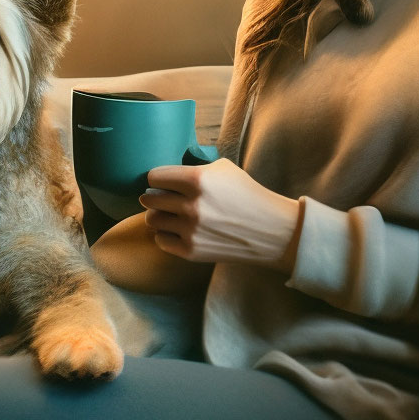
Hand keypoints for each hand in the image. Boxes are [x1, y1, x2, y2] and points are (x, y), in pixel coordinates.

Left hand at [140, 159, 301, 272]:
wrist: (270, 230)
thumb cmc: (246, 194)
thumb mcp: (222, 169)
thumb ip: (192, 168)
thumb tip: (165, 175)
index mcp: (197, 179)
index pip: (154, 177)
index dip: (156, 178)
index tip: (162, 181)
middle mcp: (191, 205)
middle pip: (149, 199)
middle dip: (153, 196)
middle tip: (162, 198)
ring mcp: (190, 230)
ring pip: (152, 220)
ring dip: (158, 216)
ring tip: (169, 214)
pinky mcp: (191, 251)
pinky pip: (161, 240)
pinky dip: (166, 235)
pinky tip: (178, 230)